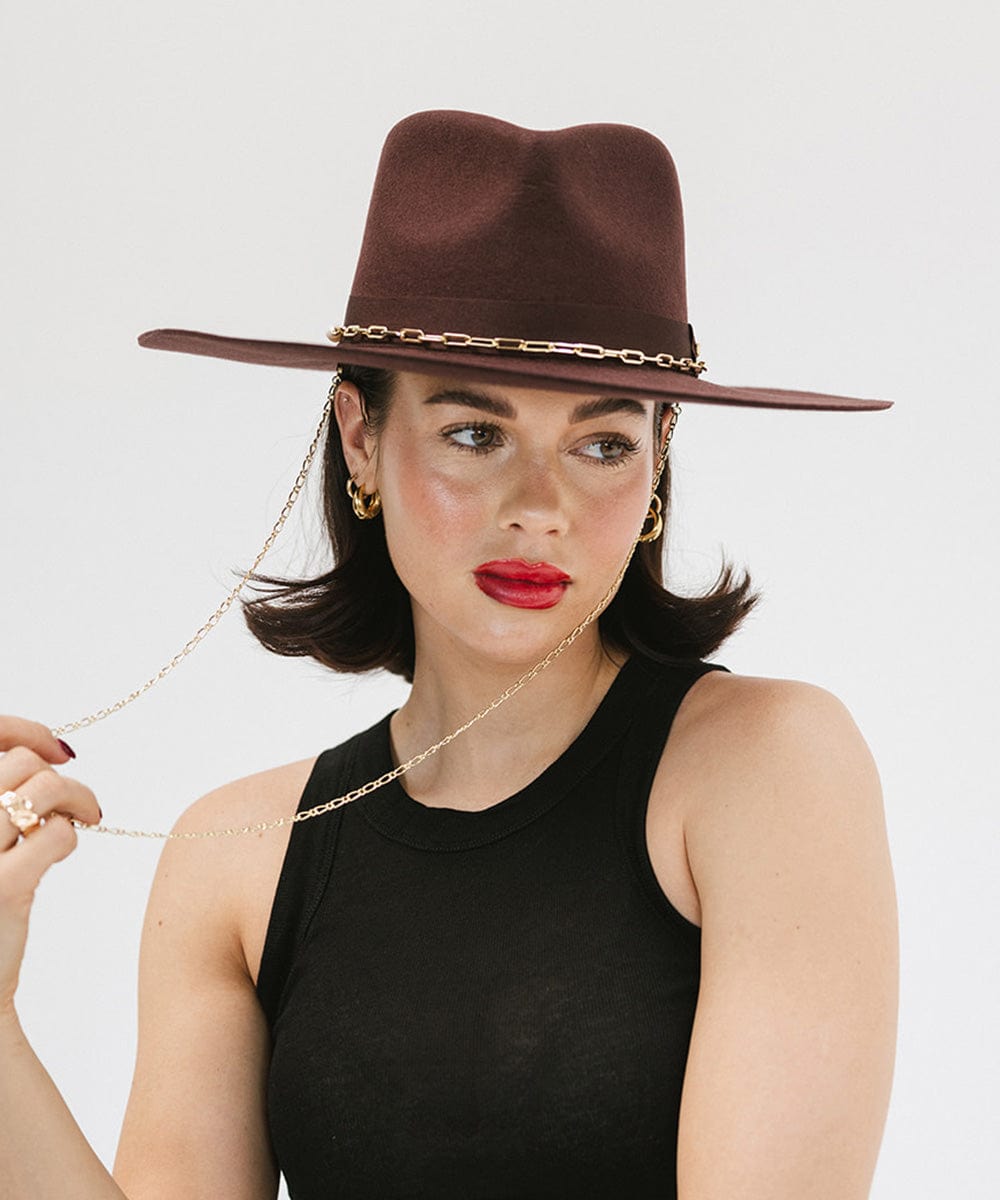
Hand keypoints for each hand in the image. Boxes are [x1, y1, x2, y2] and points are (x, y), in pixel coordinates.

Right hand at [0, 717, 100, 1018]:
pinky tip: (63, 852)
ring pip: (44, 788)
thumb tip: (48, 750)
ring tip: (83, 820)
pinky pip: (57, 833)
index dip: (25, 731)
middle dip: (59, 775)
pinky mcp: (2, 888)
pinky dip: (71, 834)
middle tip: (78, 803)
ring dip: (77, 799)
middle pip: (19, 762)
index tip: (58, 750)